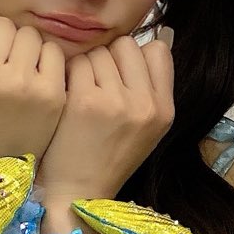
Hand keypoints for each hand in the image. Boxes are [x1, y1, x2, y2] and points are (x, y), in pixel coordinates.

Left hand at [36, 34, 175, 216]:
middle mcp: (146, 105)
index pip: (158, 50)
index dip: (134, 56)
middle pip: (127, 45)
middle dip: (109, 57)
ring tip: (82, 94)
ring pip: (100, 52)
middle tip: (98, 84)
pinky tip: (67, 97)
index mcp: (165, 110)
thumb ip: (151, 90)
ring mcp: (117, 102)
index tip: (120, 74)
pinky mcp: (86, 102)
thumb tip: (153, 39)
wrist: (79, 193)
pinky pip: (77, 64)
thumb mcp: (147, 129)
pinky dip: (69, 76)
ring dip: (87, 66)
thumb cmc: (108, 158)